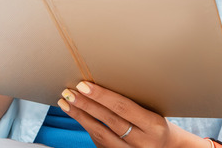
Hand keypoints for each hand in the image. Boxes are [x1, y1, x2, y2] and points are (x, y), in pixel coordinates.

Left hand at [58, 82, 205, 147]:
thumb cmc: (156, 121)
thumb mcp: (153, 110)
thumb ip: (132, 100)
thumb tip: (101, 80)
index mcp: (154, 125)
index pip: (123, 107)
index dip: (102, 96)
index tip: (84, 85)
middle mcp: (142, 142)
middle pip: (109, 121)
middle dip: (86, 105)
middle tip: (69, 91)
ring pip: (100, 134)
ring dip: (80, 116)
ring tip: (65, 102)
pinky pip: (99, 141)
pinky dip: (87, 126)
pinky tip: (77, 114)